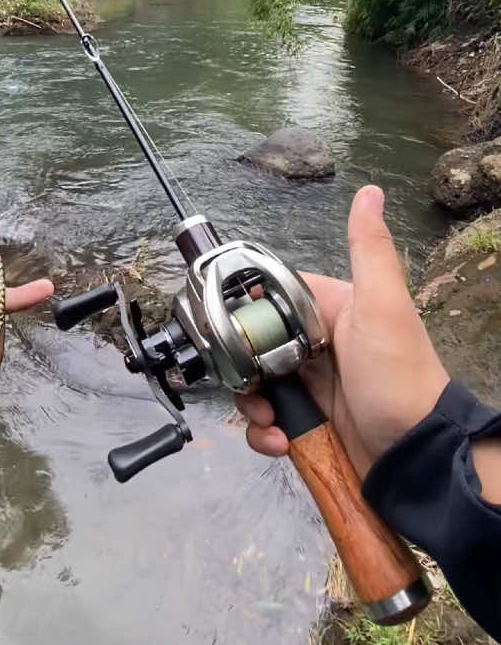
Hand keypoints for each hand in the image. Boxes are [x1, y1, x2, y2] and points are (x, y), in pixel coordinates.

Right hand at [236, 185, 449, 479]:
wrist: (415, 453)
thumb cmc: (397, 374)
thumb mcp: (383, 306)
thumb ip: (369, 249)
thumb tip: (369, 191)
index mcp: (330, 311)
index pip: (271, 300)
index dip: (247, 314)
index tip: (229, 331)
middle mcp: (316, 346)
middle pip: (254, 347)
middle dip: (244, 371)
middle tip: (252, 388)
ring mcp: (310, 386)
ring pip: (255, 386)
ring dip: (252, 406)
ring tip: (270, 421)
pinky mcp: (307, 422)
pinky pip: (269, 422)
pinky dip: (266, 434)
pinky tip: (282, 441)